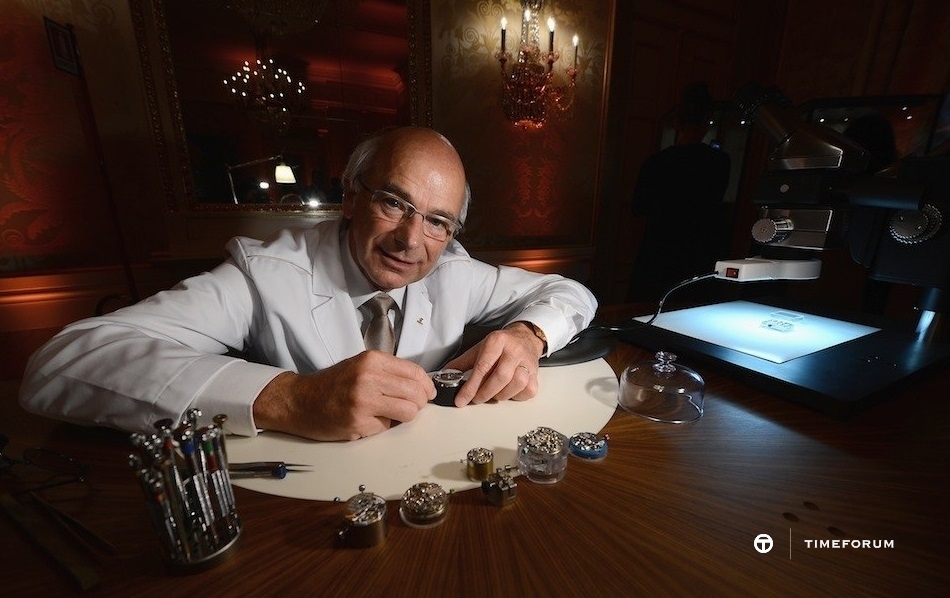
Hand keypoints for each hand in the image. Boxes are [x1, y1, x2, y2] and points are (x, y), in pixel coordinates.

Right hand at [252, 351, 435, 440]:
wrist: (300, 401)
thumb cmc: (332, 384)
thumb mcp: (360, 365)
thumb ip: (389, 372)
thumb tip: (421, 385)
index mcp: (372, 360)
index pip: (415, 372)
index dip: (427, 385)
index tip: (428, 392)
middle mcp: (368, 378)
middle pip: (416, 393)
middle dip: (420, 403)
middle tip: (413, 406)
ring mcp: (363, 401)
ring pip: (408, 412)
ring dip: (405, 416)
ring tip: (391, 414)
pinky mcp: (358, 423)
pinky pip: (388, 427)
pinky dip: (383, 426)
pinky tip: (369, 421)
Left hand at [443, 322, 543, 406]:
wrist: (525, 337)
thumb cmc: (500, 345)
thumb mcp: (480, 348)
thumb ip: (462, 363)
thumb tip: (444, 375)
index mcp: (497, 341)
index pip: (482, 366)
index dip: (470, 386)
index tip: (461, 399)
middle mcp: (514, 350)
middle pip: (501, 377)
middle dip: (485, 393)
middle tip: (476, 399)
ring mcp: (527, 362)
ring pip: (517, 384)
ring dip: (501, 395)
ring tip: (493, 394)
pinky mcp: (536, 375)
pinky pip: (528, 391)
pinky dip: (516, 396)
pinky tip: (508, 392)